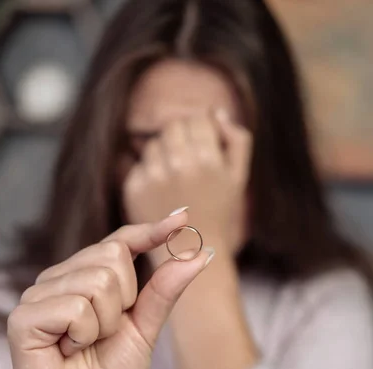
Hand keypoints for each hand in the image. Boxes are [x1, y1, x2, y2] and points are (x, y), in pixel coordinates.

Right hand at [7, 210, 213, 368]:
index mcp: (85, 276)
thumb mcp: (146, 326)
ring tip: (86, 343)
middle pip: (112, 255)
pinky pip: (76, 306)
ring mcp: (38, 295)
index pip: (119, 241)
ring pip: (98, 281)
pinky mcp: (24, 317)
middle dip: (125, 300)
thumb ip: (166, 288)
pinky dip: (85, 334)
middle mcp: (59, 278)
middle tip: (106, 331)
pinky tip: (69, 349)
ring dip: (106, 322)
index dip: (150, 230)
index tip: (183, 216)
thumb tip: (199, 252)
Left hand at [122, 109, 251, 256]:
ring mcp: (154, 177)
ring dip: (164, 154)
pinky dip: (150, 173)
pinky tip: (163, 192)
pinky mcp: (134, 188)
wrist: (193, 252)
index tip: (205, 148)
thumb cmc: (219, 212)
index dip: (202, 131)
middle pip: (173, 126)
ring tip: (176, 178)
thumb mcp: (238, 177)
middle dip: (182, 138)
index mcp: (208, 159)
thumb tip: (216, 112)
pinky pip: (140, 164)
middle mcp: (179, 164)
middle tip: (190, 161)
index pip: (197, 119)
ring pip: (154, 143)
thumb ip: (237, 140)